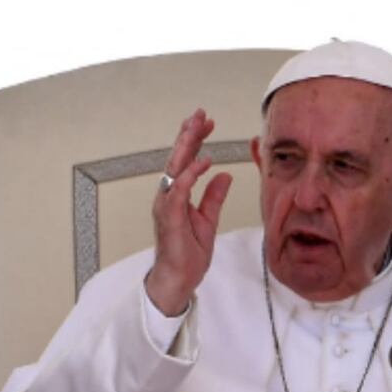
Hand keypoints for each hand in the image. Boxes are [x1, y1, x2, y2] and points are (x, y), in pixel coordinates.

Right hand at [145, 109, 233, 315]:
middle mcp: (169, 194)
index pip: (187, 160)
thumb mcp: (208, 219)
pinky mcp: (169, 216)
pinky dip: (191, 174)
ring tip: (198, 126)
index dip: (196, 140)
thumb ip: (214, 196)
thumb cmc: (189, 252)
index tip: (208, 123)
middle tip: (200, 113)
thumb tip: (224, 175)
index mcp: (178, 194)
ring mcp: (166, 204)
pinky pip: (179, 189)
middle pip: (178, 157)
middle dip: (189, 134)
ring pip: (175, 167)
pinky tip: (203, 161)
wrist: (179, 277)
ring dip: (187, 146)